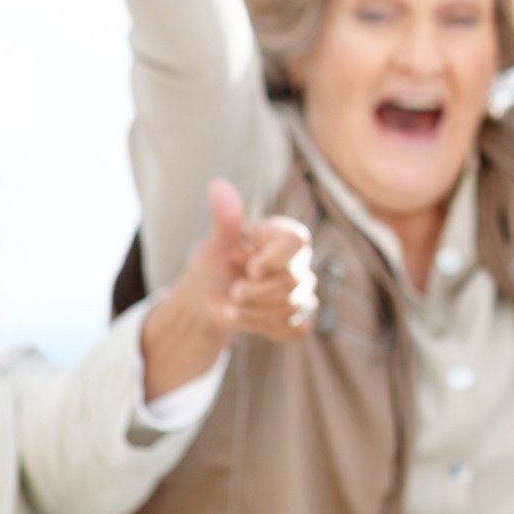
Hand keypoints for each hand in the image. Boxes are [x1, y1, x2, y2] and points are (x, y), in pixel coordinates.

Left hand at [183, 180, 317, 344]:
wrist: (210, 299)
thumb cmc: (214, 264)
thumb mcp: (214, 243)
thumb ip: (224, 218)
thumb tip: (217, 185)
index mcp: (282, 235)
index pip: (297, 241)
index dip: (274, 259)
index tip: (250, 268)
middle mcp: (299, 260)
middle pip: (292, 282)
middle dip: (254, 293)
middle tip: (233, 291)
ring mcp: (303, 290)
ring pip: (291, 308)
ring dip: (254, 313)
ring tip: (235, 305)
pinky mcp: (302, 316)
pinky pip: (296, 329)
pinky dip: (267, 328)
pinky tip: (253, 318)